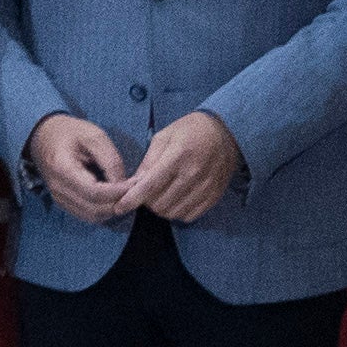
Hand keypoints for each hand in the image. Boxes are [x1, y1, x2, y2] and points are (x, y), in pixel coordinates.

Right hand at [25, 114, 137, 223]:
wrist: (44, 136)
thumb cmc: (70, 132)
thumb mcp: (94, 136)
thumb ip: (110, 160)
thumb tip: (124, 184)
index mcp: (63, 169)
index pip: (94, 192)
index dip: (118, 192)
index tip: (134, 183)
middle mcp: (58, 189)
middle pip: (94, 209)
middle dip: (118, 202)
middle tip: (135, 189)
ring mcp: (59, 199)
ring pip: (92, 216)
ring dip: (112, 209)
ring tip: (126, 193)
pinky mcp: (63, 203)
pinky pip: (86, 215)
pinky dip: (103, 210)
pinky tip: (113, 197)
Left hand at [124, 111, 246, 224]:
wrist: (227, 132)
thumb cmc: (191, 130)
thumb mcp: (165, 136)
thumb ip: (148, 161)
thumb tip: (133, 183)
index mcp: (178, 155)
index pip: (150, 185)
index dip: (132, 199)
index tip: (119, 207)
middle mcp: (193, 174)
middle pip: (160, 203)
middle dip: (146, 201)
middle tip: (146, 191)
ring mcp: (206, 187)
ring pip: (173, 212)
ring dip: (161, 208)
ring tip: (161, 194)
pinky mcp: (214, 196)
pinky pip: (189, 216)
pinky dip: (177, 212)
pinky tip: (176, 199)